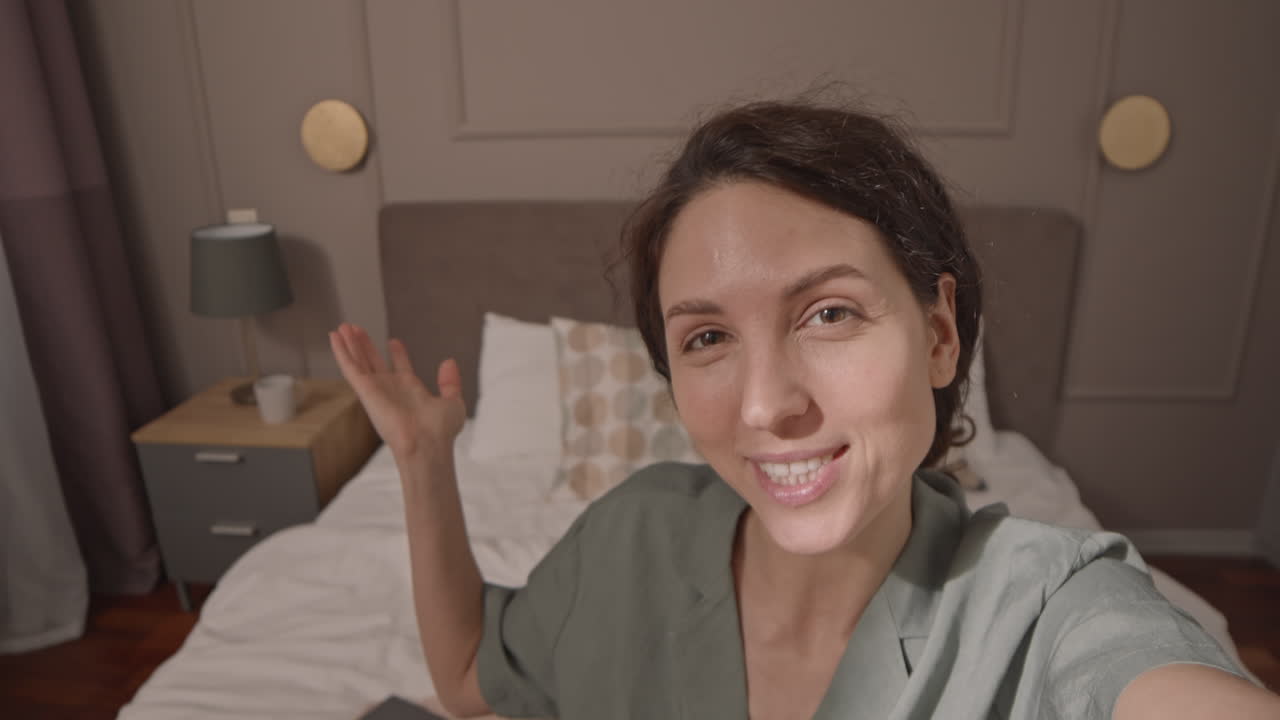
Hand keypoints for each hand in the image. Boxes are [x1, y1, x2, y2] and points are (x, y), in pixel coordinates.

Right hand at [329, 323, 464, 461]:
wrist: (428, 443)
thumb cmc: (441, 431)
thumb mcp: (452, 402)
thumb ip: (450, 382)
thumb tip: (449, 362)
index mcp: (411, 390)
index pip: (401, 368)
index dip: (398, 354)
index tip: (394, 341)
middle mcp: (391, 389)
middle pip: (373, 361)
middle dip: (365, 345)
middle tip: (356, 328)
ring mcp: (376, 389)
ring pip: (358, 361)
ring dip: (349, 344)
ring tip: (343, 326)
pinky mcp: (365, 391)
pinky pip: (350, 367)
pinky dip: (341, 351)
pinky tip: (334, 337)